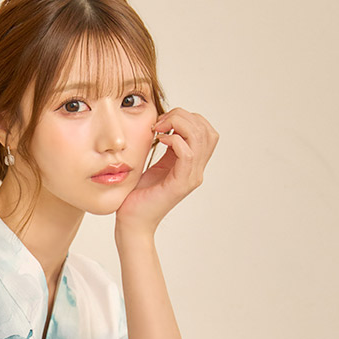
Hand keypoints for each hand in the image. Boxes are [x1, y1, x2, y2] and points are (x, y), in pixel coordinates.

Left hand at [116, 108, 218, 236]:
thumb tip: (165, 124)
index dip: (188, 117)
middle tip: (161, 122)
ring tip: (159, 128)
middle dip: (183, 117)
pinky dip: (174, 140)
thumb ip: (166, 147)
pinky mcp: (180, 184)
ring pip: (200, 138)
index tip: (164, 120)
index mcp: (192, 164)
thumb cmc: (138, 195)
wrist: (132, 222)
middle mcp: (196, 171)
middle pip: (206, 131)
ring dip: (179, 124)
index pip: (206, 131)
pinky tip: (160, 140)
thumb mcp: (155, 164)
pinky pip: (187, 153)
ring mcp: (190, 178)